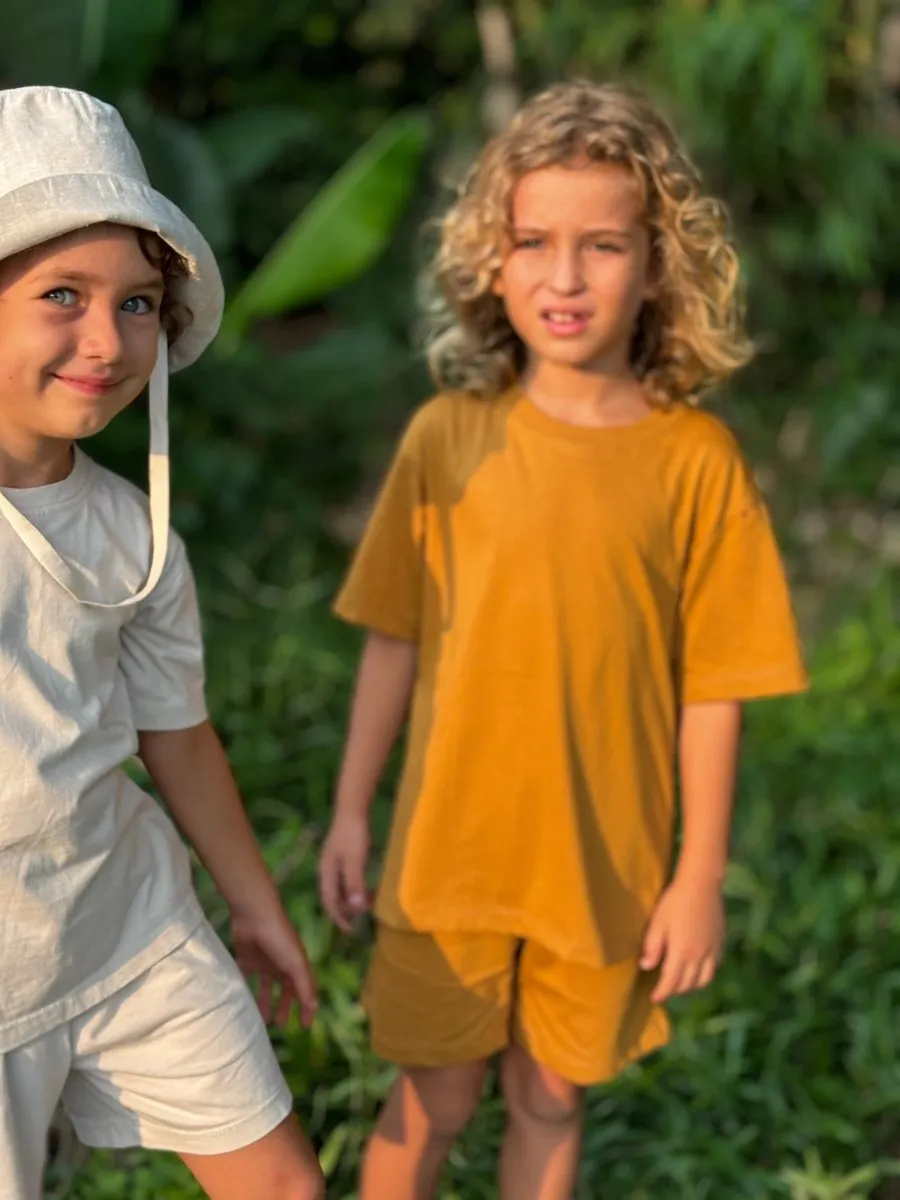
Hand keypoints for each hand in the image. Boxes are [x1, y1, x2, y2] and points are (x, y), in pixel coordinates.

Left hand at [231, 909, 317, 1027]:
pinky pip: (246, 979)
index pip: (304, 990)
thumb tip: (314, 1007)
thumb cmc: (279, 938)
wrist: (254, 915)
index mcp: (296, 965)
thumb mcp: (296, 963)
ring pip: (265, 987)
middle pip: (285, 990)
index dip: (306, 1007)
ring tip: (261, 1019)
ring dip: (264, 1002)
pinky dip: (245, 990)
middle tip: (281, 1025)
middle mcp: (281, 964)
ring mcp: (264, 962)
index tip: (305, 1026)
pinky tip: (240, 1003)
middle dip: (285, 1006)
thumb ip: (304, 985)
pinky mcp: (247, 959)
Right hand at [318, 812, 370, 931]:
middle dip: (344, 910)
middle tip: (358, 921)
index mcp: (326, 872)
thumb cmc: (353, 834)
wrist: (352, 808)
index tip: (350, 931)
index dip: (338, 918)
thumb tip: (355, 909)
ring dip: (351, 899)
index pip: (329, 902)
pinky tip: (366, 888)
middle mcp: (326, 869)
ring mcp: (333, 861)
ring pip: (340, 887)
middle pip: (332, 896)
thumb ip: (354, 884)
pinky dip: (354, 887)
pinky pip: (346, 878)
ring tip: (365, 905)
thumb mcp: (355, 861)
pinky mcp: (342, 854)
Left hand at [639, 874, 724, 1003]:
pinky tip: (697, 967)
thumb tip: (646, 966)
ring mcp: (712, 951)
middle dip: (675, 990)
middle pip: (687, 984)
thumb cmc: (675, 902)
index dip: (662, 993)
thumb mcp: (658, 922)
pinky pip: (714, 967)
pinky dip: (704, 973)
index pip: (671, 982)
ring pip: (704, 980)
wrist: (702, 885)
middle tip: (665, 989)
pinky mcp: (720, 943)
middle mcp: (699, 956)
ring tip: (681, 982)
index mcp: (681, 952)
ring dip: (691, 985)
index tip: (654, 999)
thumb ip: (652, 946)